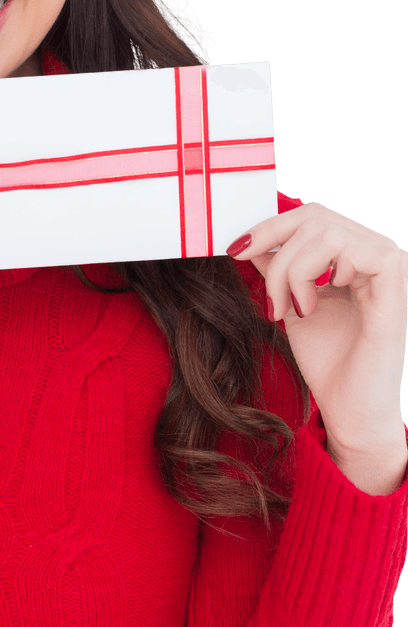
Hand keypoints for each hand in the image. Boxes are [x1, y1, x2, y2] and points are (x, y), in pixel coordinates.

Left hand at [227, 202, 407, 454]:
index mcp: (354, 253)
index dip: (269, 226)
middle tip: (268, 297)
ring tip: (293, 309)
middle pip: (316, 216)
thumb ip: (278, 268)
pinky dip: (321, 274)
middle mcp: (376, 252)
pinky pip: (356, 252)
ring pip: (328, 232)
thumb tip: (251, 239)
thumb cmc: (328, 361)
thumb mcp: (291, 302)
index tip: (235, 249)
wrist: (350, 411)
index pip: (311, 216)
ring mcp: (391, 266)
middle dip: (276, 250)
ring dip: (293, 270)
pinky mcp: (396, 284)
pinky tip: (315, 306)